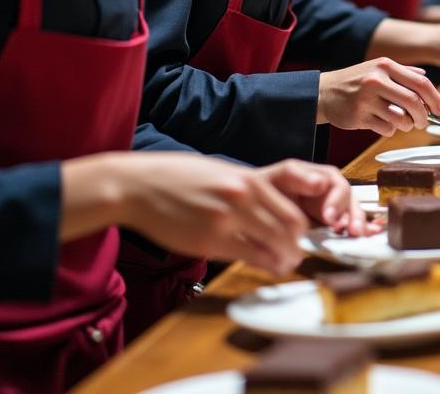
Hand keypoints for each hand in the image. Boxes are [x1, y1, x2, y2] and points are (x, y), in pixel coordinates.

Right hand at [103, 154, 310, 274]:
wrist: (138, 186)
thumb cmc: (180, 178)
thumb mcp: (223, 173)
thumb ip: (250, 192)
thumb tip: (273, 213)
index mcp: (249, 181)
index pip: (292, 214)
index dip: (301, 233)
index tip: (300, 239)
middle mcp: (242, 200)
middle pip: (287, 233)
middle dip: (295, 249)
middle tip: (295, 257)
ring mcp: (224, 222)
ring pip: (269, 248)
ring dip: (281, 260)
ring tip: (282, 265)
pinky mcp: (206, 242)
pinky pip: (244, 257)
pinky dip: (260, 265)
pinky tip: (262, 266)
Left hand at [257, 160, 374, 236]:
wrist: (258, 202)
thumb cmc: (271, 184)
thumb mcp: (282, 176)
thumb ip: (299, 177)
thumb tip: (321, 183)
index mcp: (325, 177)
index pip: (339, 188)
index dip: (337, 202)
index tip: (329, 217)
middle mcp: (334, 193)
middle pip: (350, 203)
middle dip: (352, 217)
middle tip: (350, 230)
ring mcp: (334, 209)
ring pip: (353, 216)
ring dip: (357, 225)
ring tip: (357, 235)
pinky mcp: (331, 226)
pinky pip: (349, 226)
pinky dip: (361, 230)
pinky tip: (369, 234)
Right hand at [317, 58, 439, 134]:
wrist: (324, 92)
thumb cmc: (356, 81)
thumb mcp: (378, 69)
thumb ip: (403, 73)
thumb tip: (425, 78)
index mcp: (385, 66)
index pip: (421, 83)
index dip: (435, 98)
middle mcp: (376, 80)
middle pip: (413, 102)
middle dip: (423, 116)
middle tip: (423, 122)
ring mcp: (366, 99)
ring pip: (401, 119)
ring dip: (407, 125)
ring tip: (402, 122)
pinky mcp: (358, 117)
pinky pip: (386, 129)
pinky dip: (390, 129)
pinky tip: (383, 123)